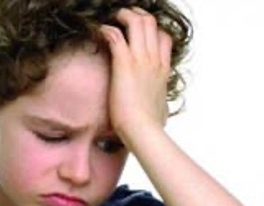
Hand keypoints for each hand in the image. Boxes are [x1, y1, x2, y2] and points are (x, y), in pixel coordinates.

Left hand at [100, 7, 171, 144]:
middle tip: (122, 18)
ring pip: (136, 22)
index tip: (138, 32)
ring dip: (122, 16)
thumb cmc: (150, 126)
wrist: (144, 131)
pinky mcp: (124, 64)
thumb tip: (160, 110)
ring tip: (112, 19)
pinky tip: (99, 31)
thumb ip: (160, 101)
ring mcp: (141, 60)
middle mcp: (153, 60)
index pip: (164, 37)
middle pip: (150, 23)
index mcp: (163, 70)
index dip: (152, 30)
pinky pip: (115, 36)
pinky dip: (106, 29)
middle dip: (136, 15)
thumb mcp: (161, 108)